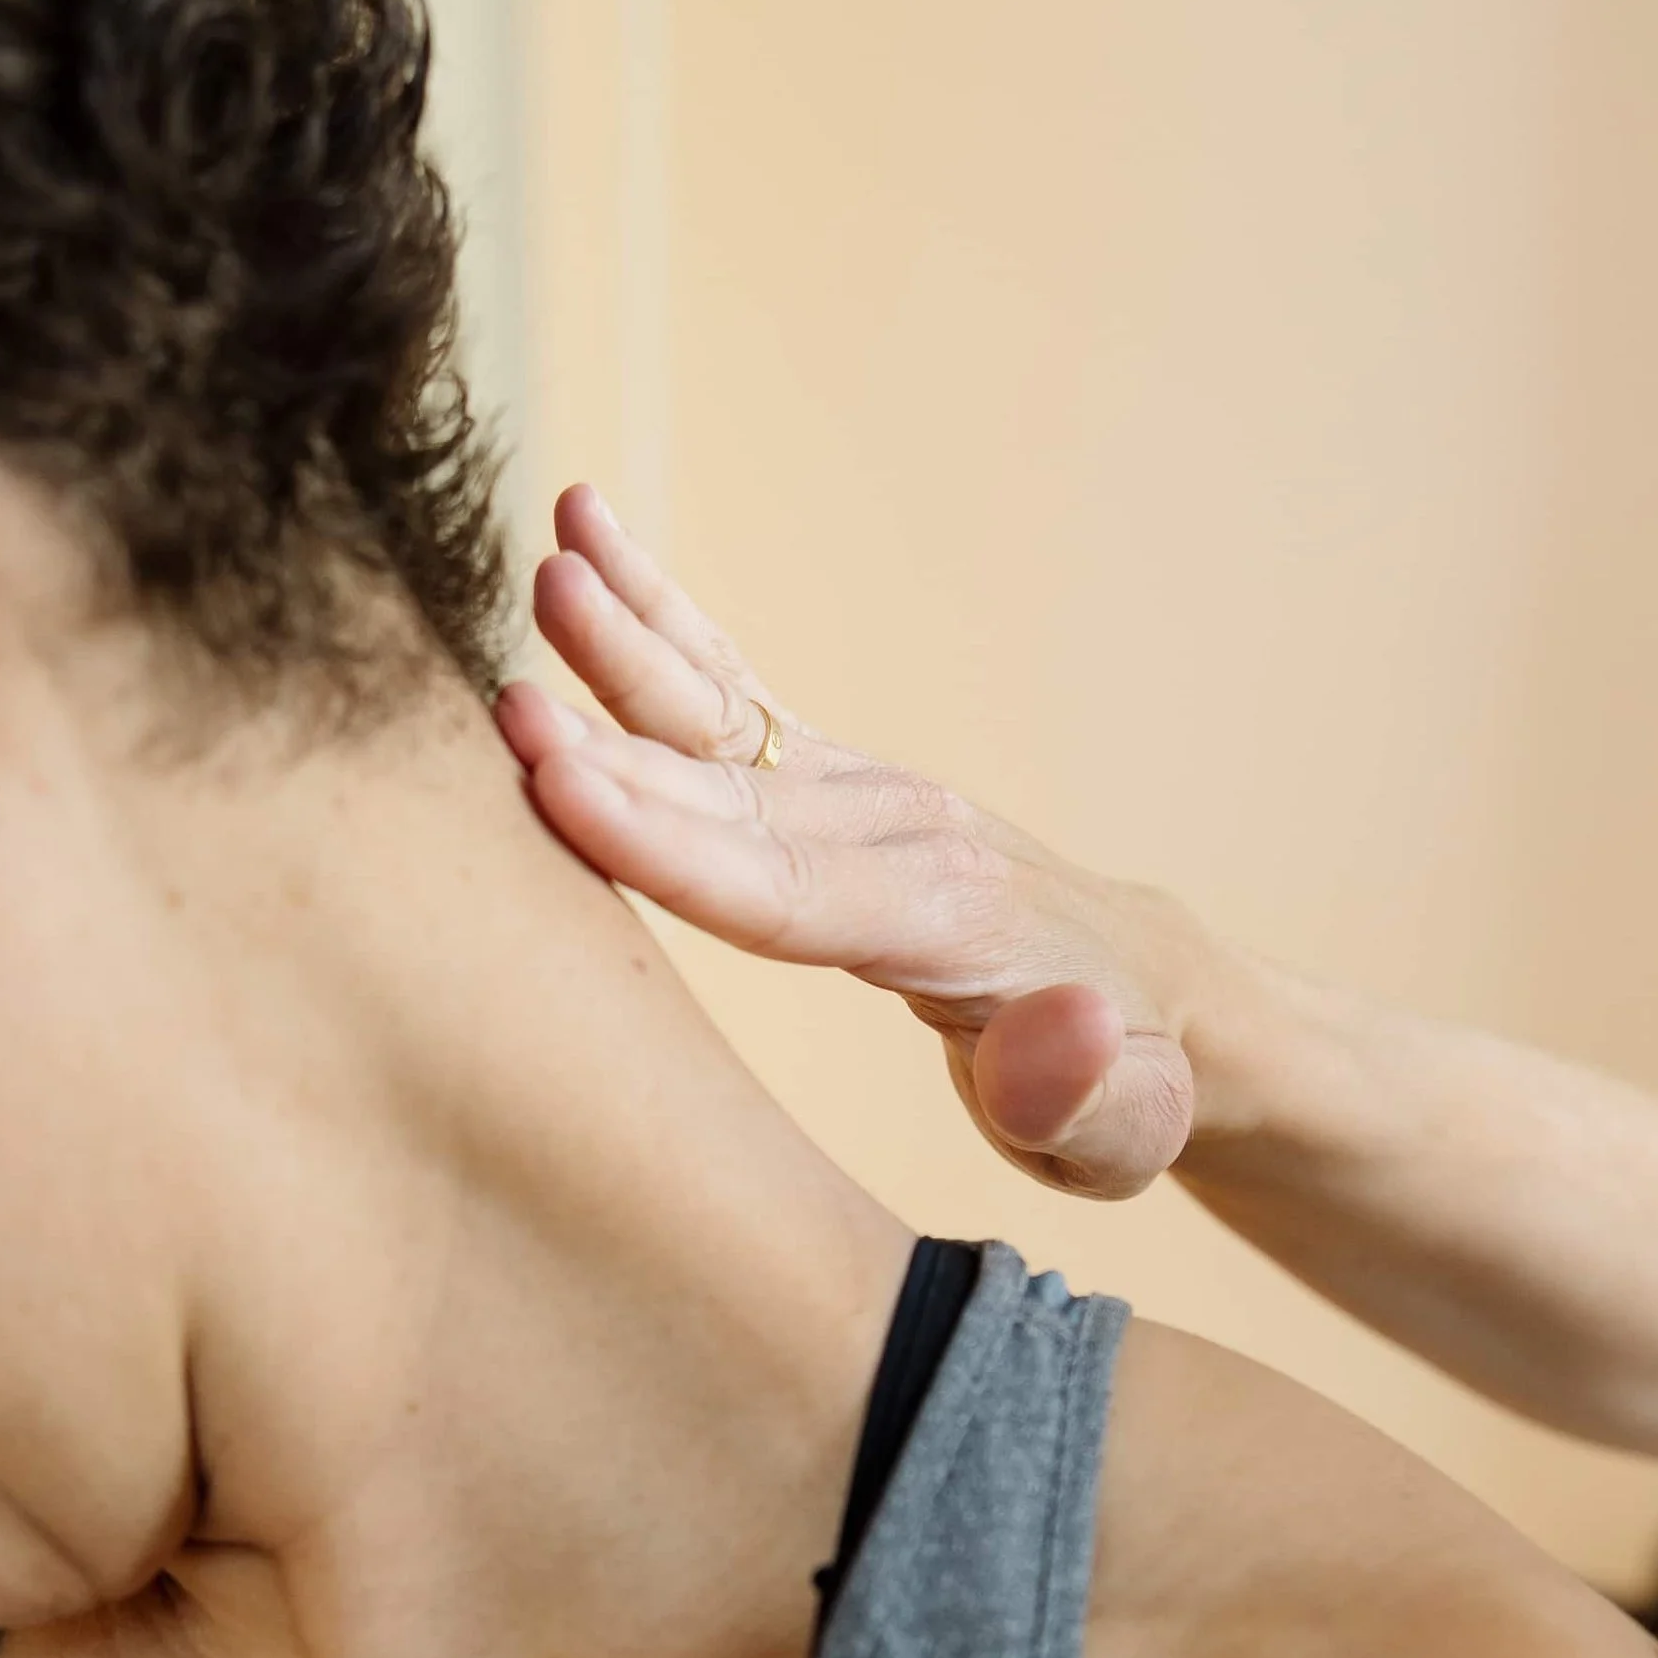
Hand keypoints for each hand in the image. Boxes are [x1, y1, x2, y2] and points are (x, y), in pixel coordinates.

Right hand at [497, 487, 1201, 1198]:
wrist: (1151, 998)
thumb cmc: (1125, 1084)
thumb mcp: (1132, 1123)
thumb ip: (1086, 1094)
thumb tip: (1051, 1041)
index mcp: (953, 919)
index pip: (791, 889)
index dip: (676, 848)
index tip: (569, 792)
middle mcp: (898, 832)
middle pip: (734, 797)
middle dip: (619, 754)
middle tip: (506, 706)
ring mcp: (858, 792)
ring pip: (721, 717)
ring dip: (631, 649)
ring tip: (550, 566)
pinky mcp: (826, 777)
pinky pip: (727, 688)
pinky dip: (659, 614)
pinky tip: (583, 534)